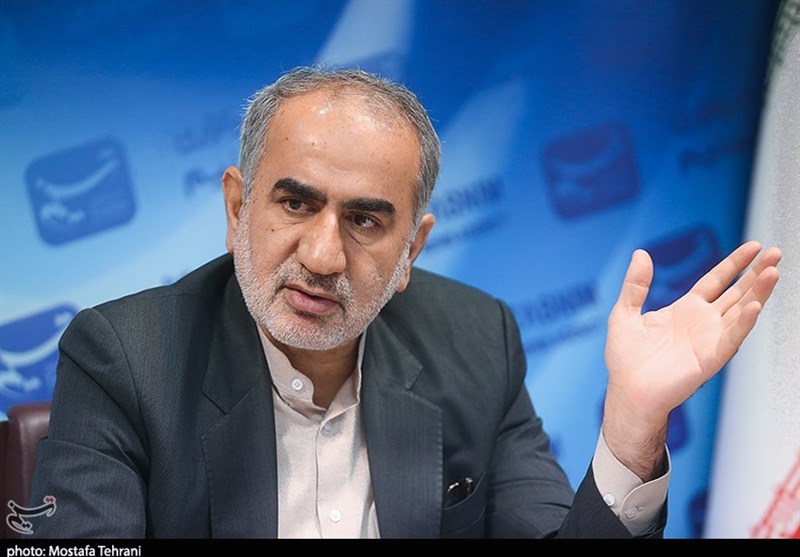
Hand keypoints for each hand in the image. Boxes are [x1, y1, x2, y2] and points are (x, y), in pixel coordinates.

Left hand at [601, 241, 780, 478]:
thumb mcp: (624, 313)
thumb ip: (635, 284)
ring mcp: (709, 340)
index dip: (734, 263)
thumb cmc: (625, 359)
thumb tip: (641, 253)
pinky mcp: (710, 359)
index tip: (753, 247)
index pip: (716, 280)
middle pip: (736, 292)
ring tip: (772, 272)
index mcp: (685, 310)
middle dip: (756, 273)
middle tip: (775, 253)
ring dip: (758, 292)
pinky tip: (755, 305)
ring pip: (741, 311)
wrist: (628, 392)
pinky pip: (732, 338)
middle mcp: (702, 323)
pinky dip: (744, 322)